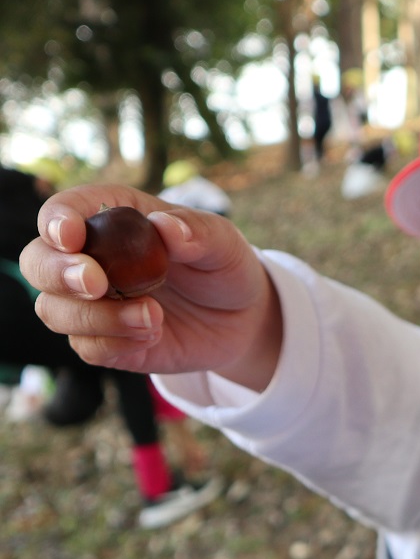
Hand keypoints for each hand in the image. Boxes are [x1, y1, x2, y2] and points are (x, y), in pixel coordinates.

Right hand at [20, 184, 282, 390]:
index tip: (70, 235)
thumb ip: (198, 233)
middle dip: (58, 273)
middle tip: (97, 284)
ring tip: (153, 317)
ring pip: (55, 311)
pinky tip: (153, 334)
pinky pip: (86, 347)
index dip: (57, 220)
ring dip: (97, 318)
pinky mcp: (106, 341)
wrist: (242, 318)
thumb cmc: (224, 267)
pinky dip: (115, 344)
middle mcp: (90, 258)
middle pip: (38, 263)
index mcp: (110, 217)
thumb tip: (165, 226)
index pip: (63, 211)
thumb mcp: (224, 244)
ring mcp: (93, 303)